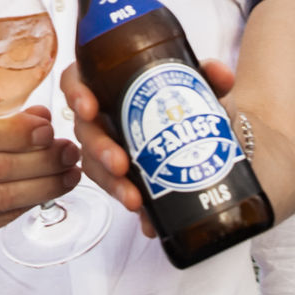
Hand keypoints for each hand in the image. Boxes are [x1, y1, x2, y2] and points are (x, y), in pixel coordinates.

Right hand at [59, 58, 236, 238]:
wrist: (215, 141)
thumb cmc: (194, 104)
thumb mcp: (203, 87)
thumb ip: (211, 76)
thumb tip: (218, 72)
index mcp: (110, 85)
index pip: (77, 82)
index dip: (75, 93)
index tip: (89, 108)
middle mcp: (103, 118)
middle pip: (84, 130)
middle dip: (98, 149)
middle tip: (119, 163)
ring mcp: (109, 149)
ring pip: (95, 166)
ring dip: (110, 184)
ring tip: (133, 199)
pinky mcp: (123, 179)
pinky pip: (118, 193)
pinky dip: (133, 204)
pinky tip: (147, 221)